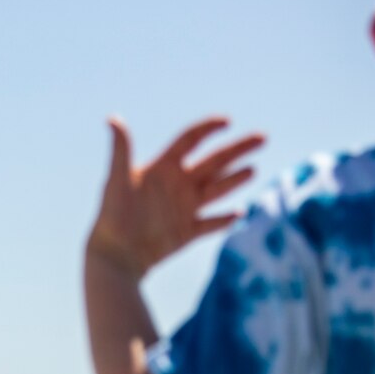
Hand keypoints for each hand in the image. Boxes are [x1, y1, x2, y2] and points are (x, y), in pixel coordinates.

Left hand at [87, 116, 263, 278]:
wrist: (113, 254)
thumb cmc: (111, 215)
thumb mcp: (116, 179)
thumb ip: (120, 150)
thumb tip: (113, 119)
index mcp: (162, 168)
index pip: (190, 140)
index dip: (208, 129)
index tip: (227, 121)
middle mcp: (177, 184)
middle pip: (214, 161)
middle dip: (237, 150)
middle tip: (262, 137)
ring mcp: (184, 208)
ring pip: (217, 190)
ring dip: (235, 179)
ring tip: (252, 169)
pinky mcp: (187, 232)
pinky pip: (211, 224)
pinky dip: (224, 220)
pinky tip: (239, 213)